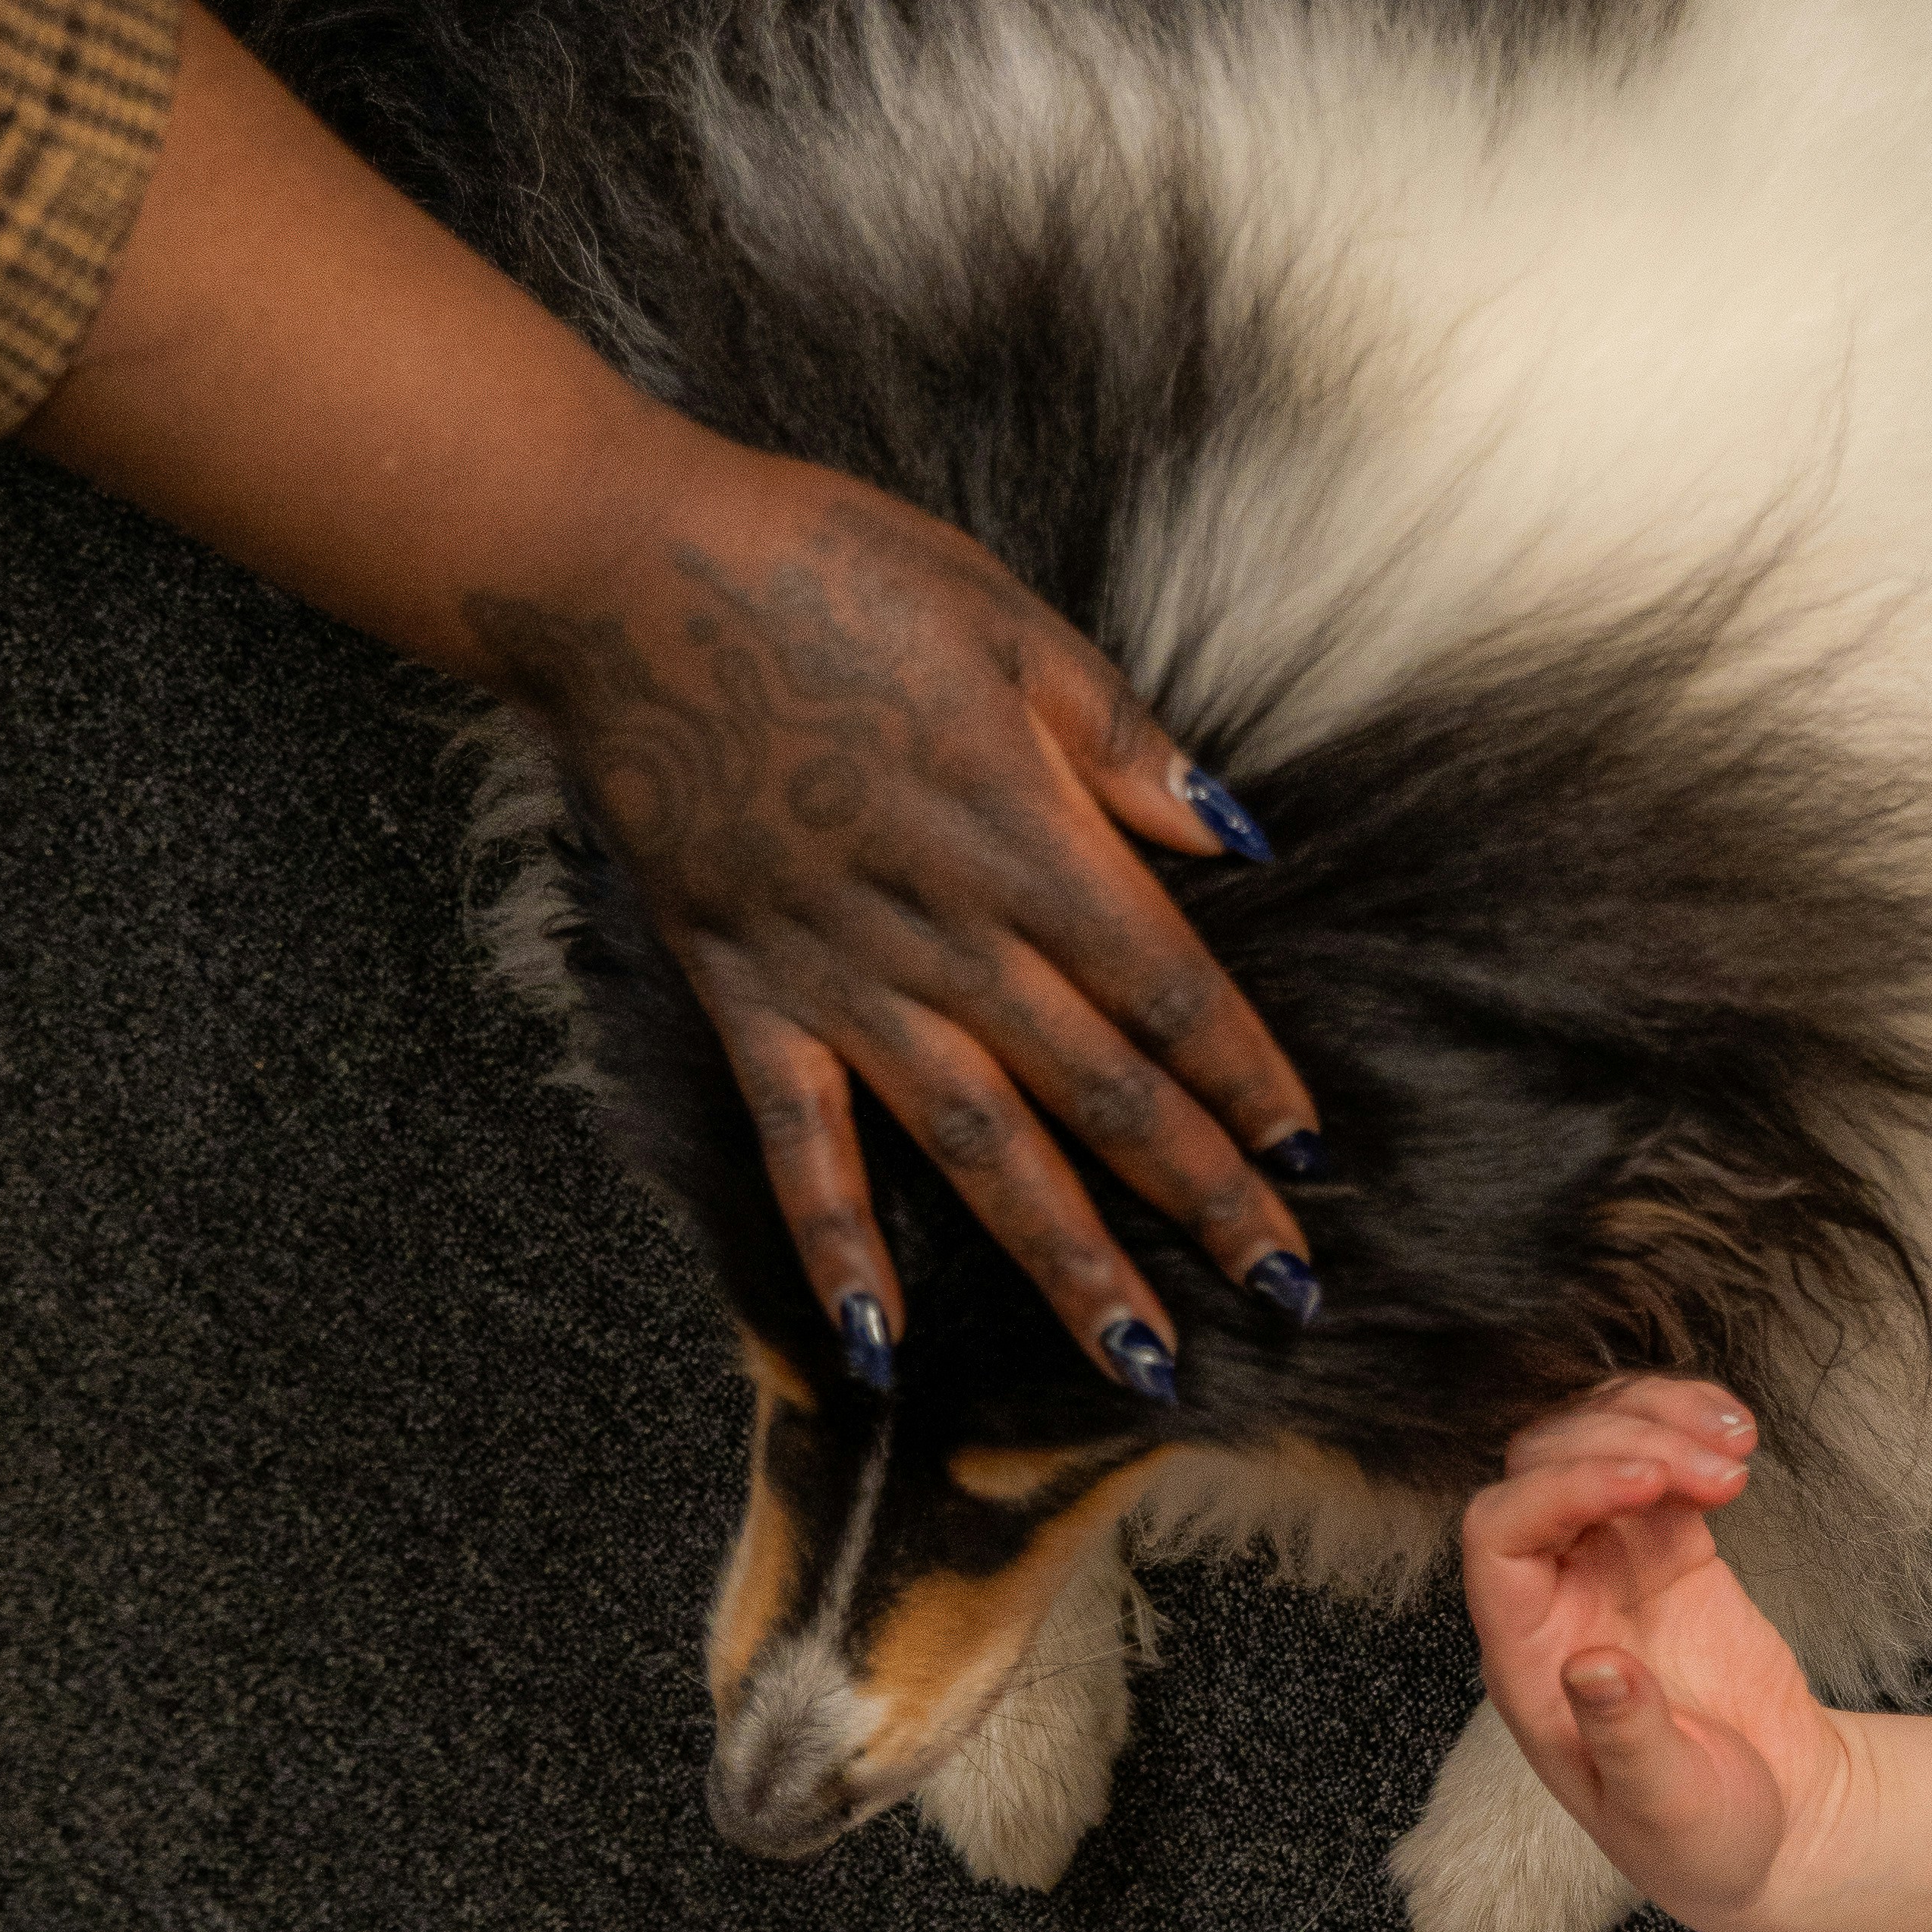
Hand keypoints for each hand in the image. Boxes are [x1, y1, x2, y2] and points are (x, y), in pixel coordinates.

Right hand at [21, 4, 1321, 1399]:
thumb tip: (1237, 843)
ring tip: (1140, 1362)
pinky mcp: (746, 998)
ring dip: (1065, 1263)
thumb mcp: (1006, 619)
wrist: (623, 575)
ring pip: (978, 1150)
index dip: (1246, 1079)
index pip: (1167, 988)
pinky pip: (799, 1151)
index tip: (1308, 1159)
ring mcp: (839, 979)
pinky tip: (880, 1351)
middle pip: (1100, 1091)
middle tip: (1284, 1295)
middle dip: (1201, 1199)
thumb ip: (1121, 747)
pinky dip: (837, 1251)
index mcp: (1025, 833)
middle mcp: (943, 931)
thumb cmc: (824, 569)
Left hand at [1461, 1380, 1853, 1931]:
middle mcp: (1554, 1600)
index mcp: (1527, 1662)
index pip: (1499, 1537)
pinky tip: (1741, 1442)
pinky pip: (1660, 1464)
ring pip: (1597, 1445)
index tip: (1648, 1482)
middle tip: (1719, 1470)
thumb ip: (1626, 1738)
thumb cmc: (1705, 1838)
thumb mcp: (1668, 1808)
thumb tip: (1587, 1666)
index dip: (1558, 1490)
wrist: (1777, 1831)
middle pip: (1543, 1469)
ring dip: (1660, 1421)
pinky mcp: (1668, 1553)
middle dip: (1624, 1444)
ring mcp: (1609, 1568)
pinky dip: (1692, 1432)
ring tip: (1739, 1449)